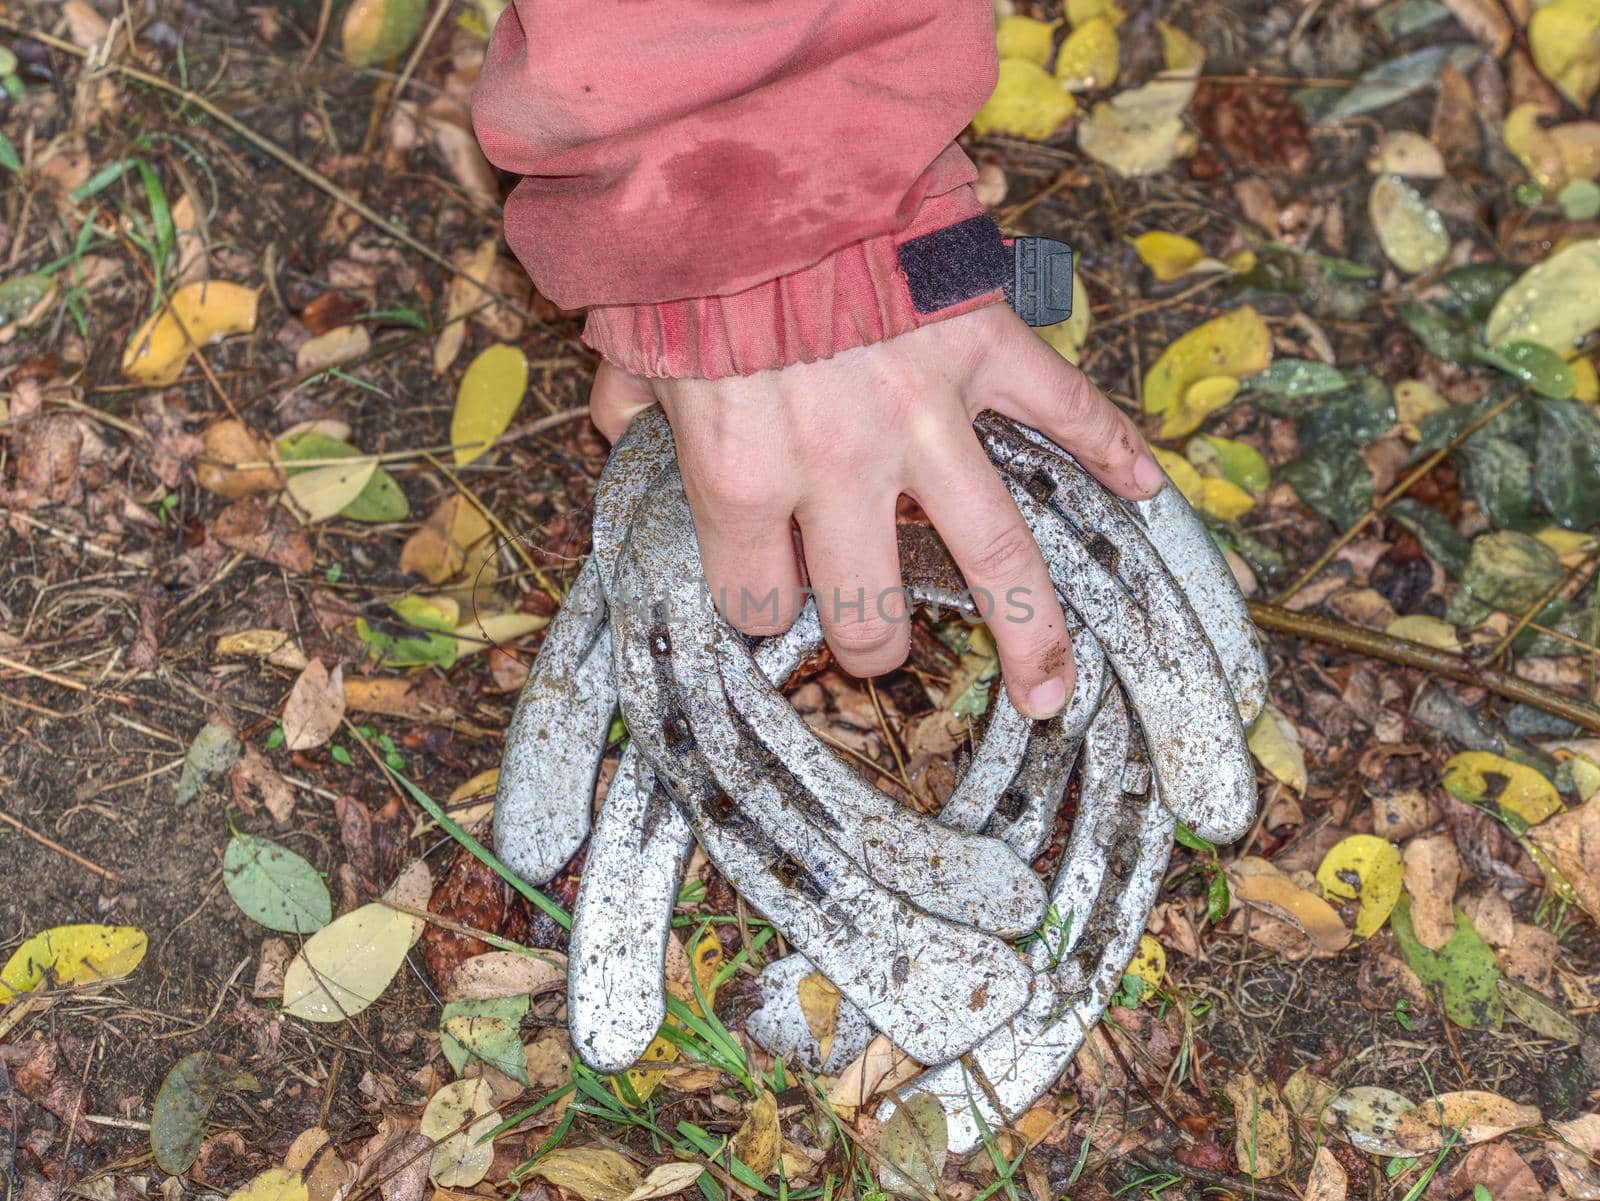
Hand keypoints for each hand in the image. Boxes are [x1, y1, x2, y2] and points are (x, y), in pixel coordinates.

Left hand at [588, 302, 1163, 718]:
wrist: (758, 147)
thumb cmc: (690, 254)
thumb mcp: (636, 344)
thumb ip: (629, 405)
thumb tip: (619, 430)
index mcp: (745, 478)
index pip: (756, 598)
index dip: (758, 601)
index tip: (766, 590)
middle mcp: (840, 468)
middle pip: (869, 612)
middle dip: (868, 645)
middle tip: (874, 648)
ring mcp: (925, 415)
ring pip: (994, 551)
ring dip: (1030, 632)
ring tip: (1052, 691)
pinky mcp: (982, 349)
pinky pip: (1065, 409)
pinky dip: (1111, 446)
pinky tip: (1144, 490)